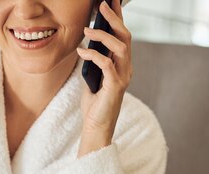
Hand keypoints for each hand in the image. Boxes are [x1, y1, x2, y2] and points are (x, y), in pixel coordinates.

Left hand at [76, 0, 132, 156]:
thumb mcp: (93, 77)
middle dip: (114, 18)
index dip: (119, 17)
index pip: (122, 36)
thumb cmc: (94, 103)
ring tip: (88, 29)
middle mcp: (126, 67)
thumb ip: (95, 61)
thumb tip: (86, 43)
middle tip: (101, 5)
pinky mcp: (115, 86)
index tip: (111, 1)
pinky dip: (94, 55)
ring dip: (103, 35)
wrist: (97, 126)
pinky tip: (81, 51)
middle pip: (125, 37)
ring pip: (120, 47)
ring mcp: (123, 76)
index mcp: (122, 64)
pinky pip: (107, 64)